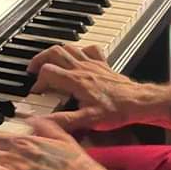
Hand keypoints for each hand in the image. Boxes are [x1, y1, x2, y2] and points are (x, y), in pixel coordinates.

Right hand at [28, 44, 146, 131]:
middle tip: (32, 69)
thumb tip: (42, 122)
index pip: (48, 73)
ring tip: (47, 60)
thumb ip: (64, 121)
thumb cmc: (116, 111)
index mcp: (76, 81)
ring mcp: (93, 63)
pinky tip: (76, 57)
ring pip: (69, 47)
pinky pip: (89, 49)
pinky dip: (79, 50)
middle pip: (54, 52)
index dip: (37, 82)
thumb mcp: (88, 120)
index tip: (36, 92)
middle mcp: (82, 68)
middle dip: (39, 59)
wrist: (138, 102)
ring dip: (55, 51)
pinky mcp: (102, 63)